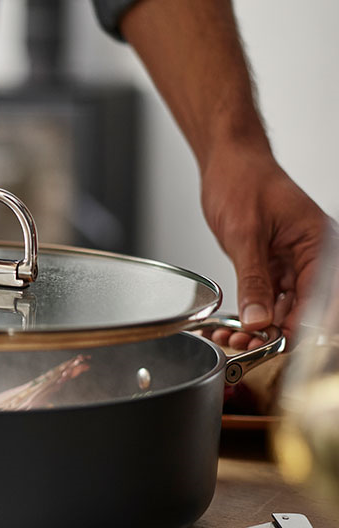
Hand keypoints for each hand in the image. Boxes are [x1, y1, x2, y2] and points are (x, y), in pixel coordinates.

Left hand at [200, 142, 329, 349]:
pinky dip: (248, 314)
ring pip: (282, 309)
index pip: (319, 299)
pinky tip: (228, 325)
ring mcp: (291, 263)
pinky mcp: (271, 267)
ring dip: (257, 327)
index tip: (274, 346)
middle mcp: (311, 256)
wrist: (227, 163)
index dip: (298, 327)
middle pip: (302, 309)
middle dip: (273, 332)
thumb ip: (254, 280)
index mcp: (318, 243)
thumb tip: (259, 319)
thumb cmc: (243, 181)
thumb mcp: (245, 234)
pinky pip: (265, 299)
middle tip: (242, 343)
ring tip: (229, 336)